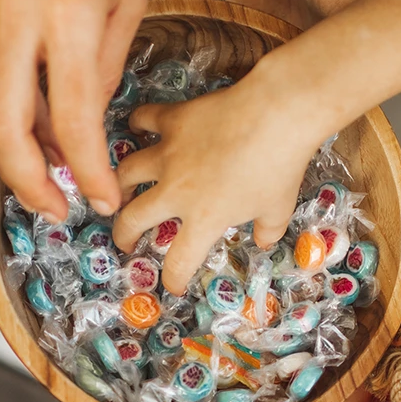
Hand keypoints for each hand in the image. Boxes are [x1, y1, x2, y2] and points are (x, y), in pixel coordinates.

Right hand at [0, 0, 147, 222]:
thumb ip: (105, 63)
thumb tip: (89, 121)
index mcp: (67, 10)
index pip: (71, 118)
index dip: (87, 171)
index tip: (101, 198)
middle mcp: (16, 13)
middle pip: (1, 123)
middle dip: (26, 179)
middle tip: (57, 209)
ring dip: (8, 149)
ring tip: (47, 180)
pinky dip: (1, 109)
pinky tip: (33, 128)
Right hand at [111, 79, 325, 293]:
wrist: (276, 116)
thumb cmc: (280, 168)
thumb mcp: (278, 210)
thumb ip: (267, 230)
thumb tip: (263, 240)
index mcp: (203, 219)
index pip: (179, 262)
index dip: (174, 279)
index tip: (174, 285)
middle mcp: (176, 191)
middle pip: (132, 220)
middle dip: (123, 235)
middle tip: (125, 240)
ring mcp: (170, 154)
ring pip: (127, 173)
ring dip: (120, 184)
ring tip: (120, 189)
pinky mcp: (173, 121)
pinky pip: (145, 120)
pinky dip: (139, 123)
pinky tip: (138, 126)